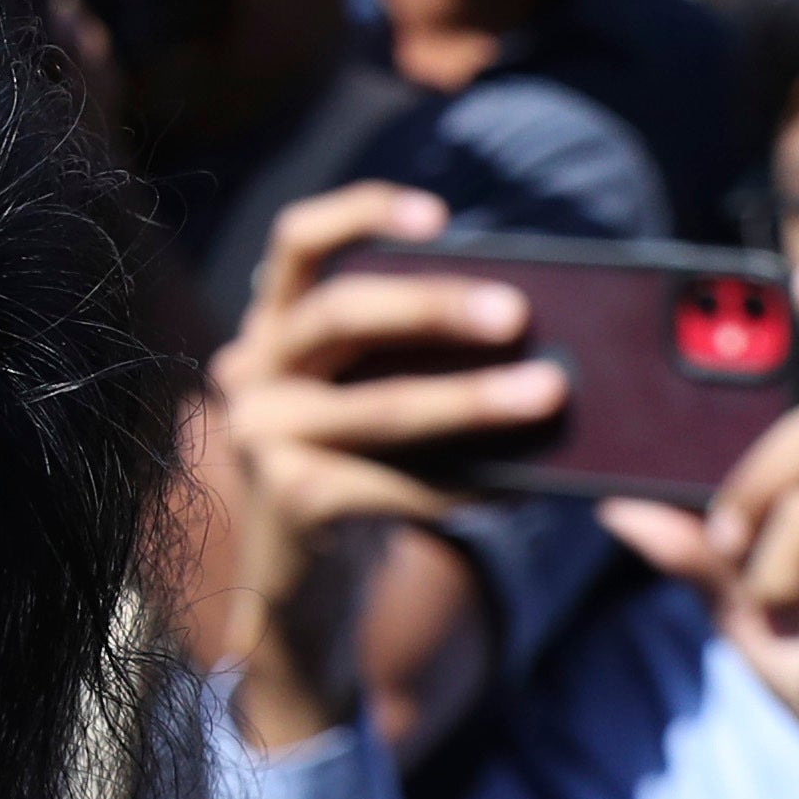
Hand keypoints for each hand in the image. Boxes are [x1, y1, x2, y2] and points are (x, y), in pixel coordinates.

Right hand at [202, 187, 562, 744]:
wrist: (303, 584)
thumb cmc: (362, 473)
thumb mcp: (374, 404)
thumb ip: (418, 364)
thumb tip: (546, 349)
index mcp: (275, 329)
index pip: (298, 243)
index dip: (362, 214)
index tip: (441, 215)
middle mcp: (251, 371)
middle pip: (338, 312)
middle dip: (433, 305)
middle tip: (517, 312)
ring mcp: (260, 436)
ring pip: (378, 405)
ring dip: (470, 398)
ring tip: (547, 391)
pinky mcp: (291, 499)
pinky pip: (396, 485)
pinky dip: (466, 483)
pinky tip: (518, 488)